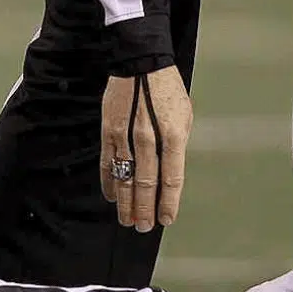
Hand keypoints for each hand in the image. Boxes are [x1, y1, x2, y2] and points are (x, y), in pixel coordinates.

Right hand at [99, 65, 192, 232]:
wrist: (141, 64)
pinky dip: (109, 182)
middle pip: (146, 183)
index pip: (171, 178)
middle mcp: (149, 139)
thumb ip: (176, 146)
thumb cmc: (167, 91)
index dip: (168, 202)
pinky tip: (111, 196)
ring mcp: (126, 136)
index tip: (166, 220)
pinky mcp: (109, 131)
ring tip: (127, 220)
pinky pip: (108, 163)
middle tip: (144, 228)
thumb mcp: (183, 117)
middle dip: (145, 209)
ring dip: (126, 202)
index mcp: (173, 135)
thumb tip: (169, 173)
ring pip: (125, 177)